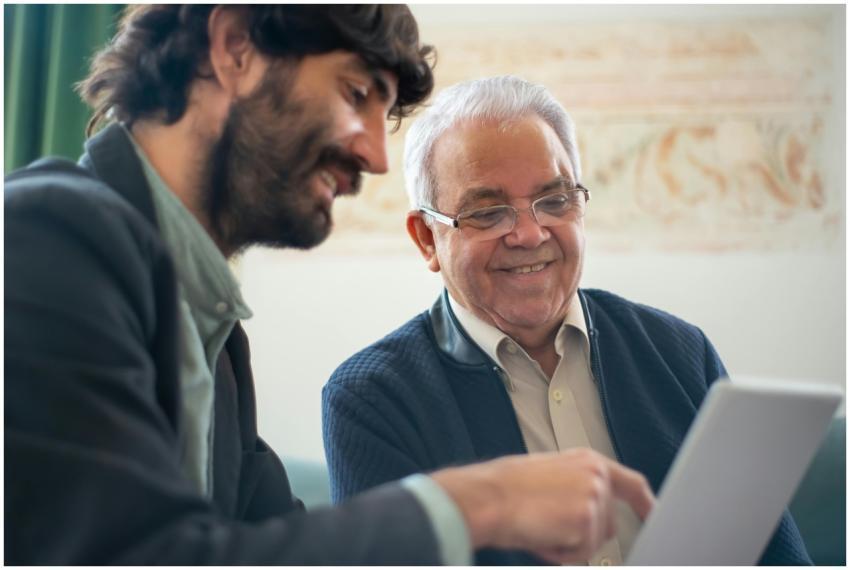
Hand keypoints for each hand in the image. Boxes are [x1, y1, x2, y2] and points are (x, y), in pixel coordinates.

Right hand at [430, 448, 653, 563]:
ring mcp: (594, 498)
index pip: (631, 484)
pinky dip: (559, 553)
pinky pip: (580, 555)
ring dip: (567, 544)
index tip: (654, 515)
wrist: (487, 497)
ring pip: (592, 543)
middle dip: (581, 535)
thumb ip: (577, 488)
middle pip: (607, 526)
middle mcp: (596, 477)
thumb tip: (588, 515)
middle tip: (547, 524)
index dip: (646, 503)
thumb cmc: (505, 489)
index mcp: (587, 461)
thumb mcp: (549, 475)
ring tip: (540, 525)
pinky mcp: (587, 522)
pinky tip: (541, 534)